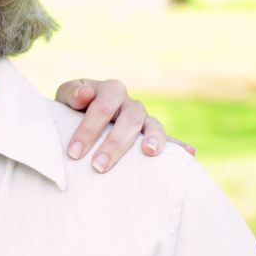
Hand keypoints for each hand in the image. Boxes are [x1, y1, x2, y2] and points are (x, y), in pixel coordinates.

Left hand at [55, 79, 196, 172]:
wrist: (80, 114)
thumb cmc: (72, 107)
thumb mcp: (65, 97)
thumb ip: (72, 93)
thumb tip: (86, 94)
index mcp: (110, 90)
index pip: (102, 106)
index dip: (88, 129)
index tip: (74, 152)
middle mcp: (130, 103)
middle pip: (129, 119)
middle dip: (114, 143)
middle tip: (98, 166)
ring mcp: (144, 118)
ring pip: (153, 125)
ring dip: (153, 139)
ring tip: (150, 152)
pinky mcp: (152, 134)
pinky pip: (170, 139)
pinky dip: (179, 146)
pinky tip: (189, 154)